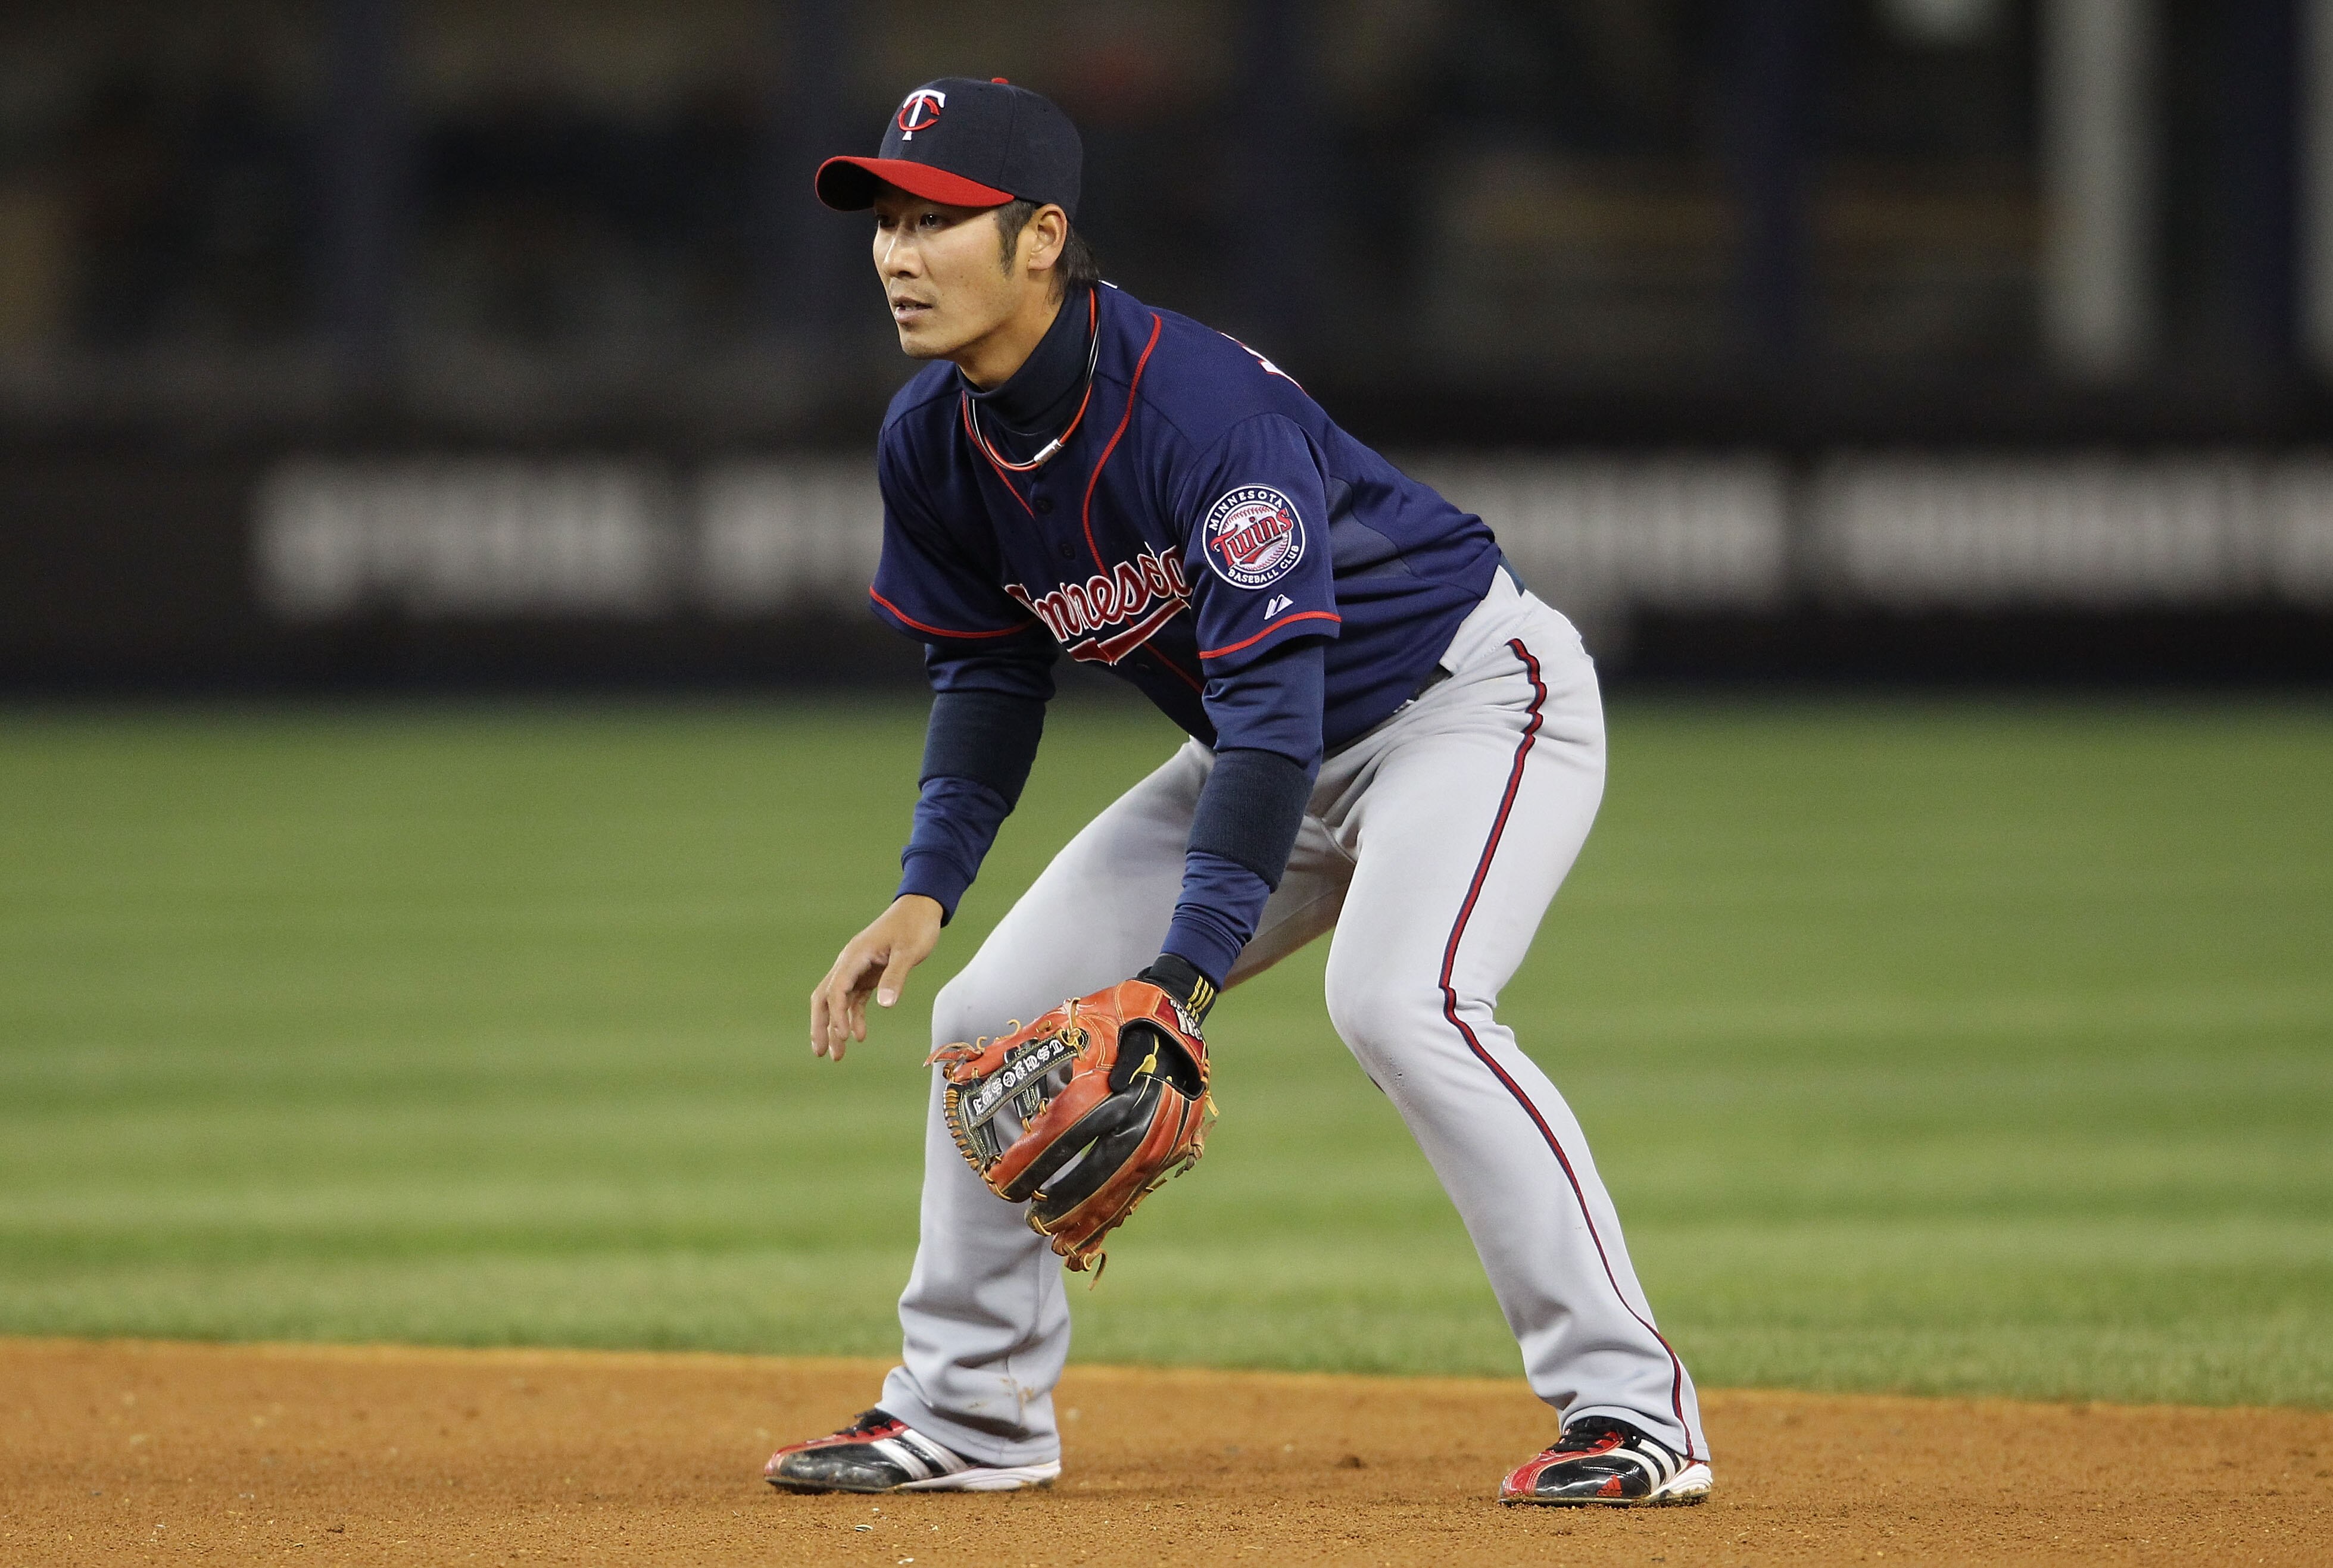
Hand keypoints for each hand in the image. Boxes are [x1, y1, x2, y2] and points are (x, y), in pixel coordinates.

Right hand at [810, 895, 942, 1060]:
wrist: (921, 908)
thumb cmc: (915, 926)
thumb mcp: (909, 951)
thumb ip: (895, 977)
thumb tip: (884, 1005)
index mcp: (855, 955)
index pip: (836, 988)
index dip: (837, 1014)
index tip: (844, 1036)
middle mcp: (849, 963)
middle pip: (824, 997)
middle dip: (821, 1026)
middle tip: (821, 1053)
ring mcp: (857, 968)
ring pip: (837, 1001)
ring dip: (835, 1026)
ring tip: (836, 1055)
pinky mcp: (868, 973)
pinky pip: (854, 999)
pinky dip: (854, 1017)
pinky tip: (859, 1036)